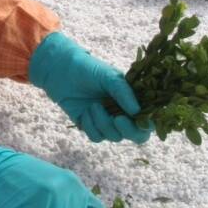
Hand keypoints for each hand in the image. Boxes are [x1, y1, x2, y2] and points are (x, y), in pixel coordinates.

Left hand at [29, 32, 152, 143]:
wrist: (60, 71)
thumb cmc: (89, 69)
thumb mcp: (109, 76)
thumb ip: (124, 92)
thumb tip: (137, 112)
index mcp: (132, 100)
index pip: (147, 119)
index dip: (147, 124)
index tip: (138, 119)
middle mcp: (123, 113)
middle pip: (136, 136)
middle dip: (128, 130)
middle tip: (118, 119)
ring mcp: (107, 122)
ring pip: (114, 136)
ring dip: (103, 123)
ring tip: (93, 105)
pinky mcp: (91, 127)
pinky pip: (97, 137)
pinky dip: (91, 126)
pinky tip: (86, 112)